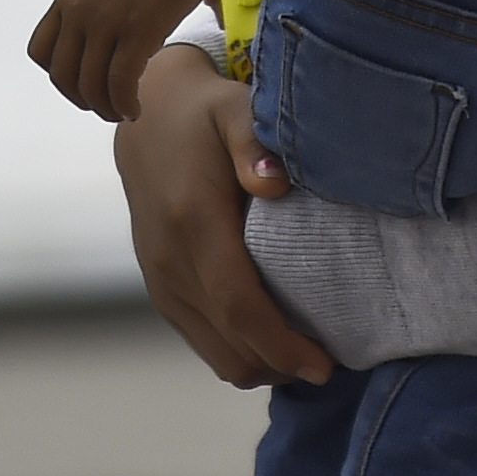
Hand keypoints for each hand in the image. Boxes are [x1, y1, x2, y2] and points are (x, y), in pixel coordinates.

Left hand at [29, 0, 228, 119]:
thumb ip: (104, 7)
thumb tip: (127, 31)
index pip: (41, 52)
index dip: (60, 75)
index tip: (84, 81)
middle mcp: (79, 12)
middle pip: (62, 76)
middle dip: (82, 99)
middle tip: (104, 106)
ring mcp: (107, 22)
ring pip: (89, 86)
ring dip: (104, 108)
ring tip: (123, 111)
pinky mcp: (138, 31)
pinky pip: (120, 84)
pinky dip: (124, 104)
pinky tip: (135, 107)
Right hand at [114, 41, 333, 388]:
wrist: (146, 112)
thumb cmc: (205, 112)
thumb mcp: (235, 110)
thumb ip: (253, 143)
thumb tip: (274, 184)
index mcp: (192, 223)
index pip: (238, 306)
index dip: (281, 344)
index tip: (324, 364)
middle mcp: (168, 261)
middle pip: (228, 344)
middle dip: (281, 366)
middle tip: (330, 363)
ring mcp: (158, 278)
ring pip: (213, 351)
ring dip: (261, 364)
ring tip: (308, 354)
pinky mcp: (159, 285)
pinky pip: (201, 338)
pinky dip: (239, 350)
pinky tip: (274, 338)